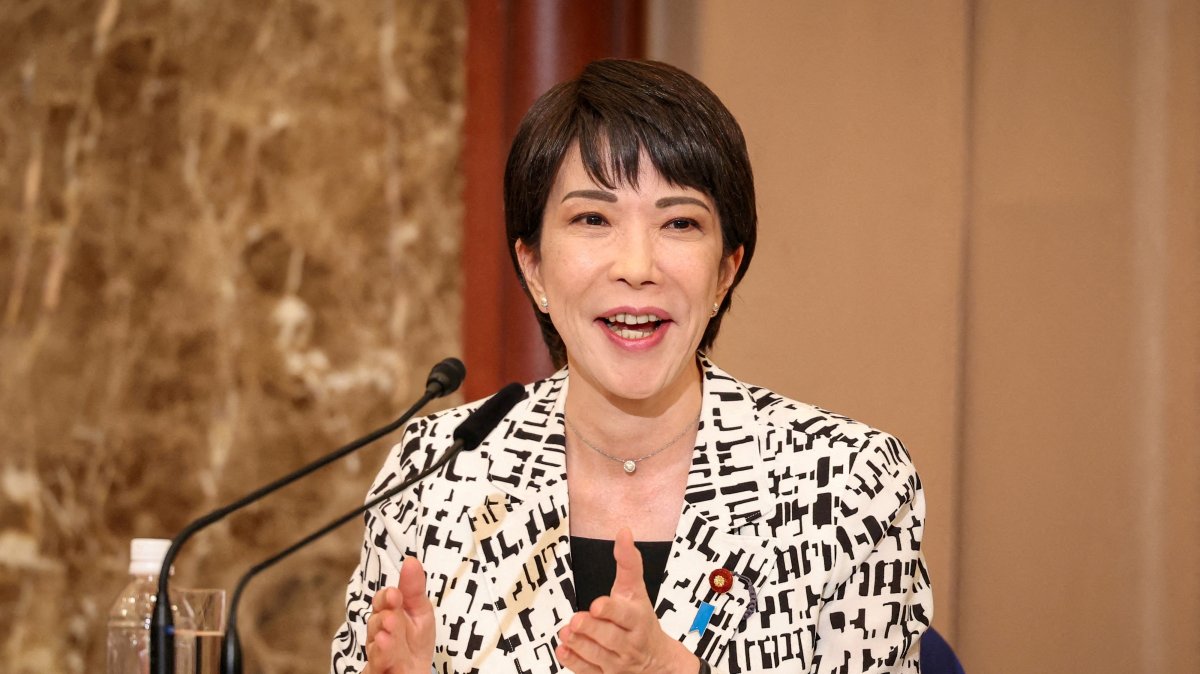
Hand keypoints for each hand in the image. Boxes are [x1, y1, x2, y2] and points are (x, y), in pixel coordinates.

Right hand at [364, 556, 435, 673]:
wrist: (414, 671)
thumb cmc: (415, 640)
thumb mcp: (420, 611)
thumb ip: (414, 589)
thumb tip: (411, 560)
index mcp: (387, 615)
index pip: (382, 603)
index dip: (386, 599)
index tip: (395, 594)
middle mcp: (378, 634)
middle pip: (376, 624)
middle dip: (383, 619)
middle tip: (392, 615)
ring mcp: (377, 654)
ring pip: (376, 646)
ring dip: (382, 639)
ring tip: (388, 632)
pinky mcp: (377, 671)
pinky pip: (376, 666)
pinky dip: (380, 657)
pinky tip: (384, 648)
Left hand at [556, 528, 699, 673]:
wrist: (657, 661)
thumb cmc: (641, 621)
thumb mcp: (637, 590)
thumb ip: (628, 562)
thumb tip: (623, 532)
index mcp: (637, 618)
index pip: (625, 615)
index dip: (611, 610)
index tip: (596, 605)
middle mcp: (629, 642)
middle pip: (610, 637)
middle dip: (591, 629)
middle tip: (575, 620)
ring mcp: (617, 662)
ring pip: (597, 656)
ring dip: (580, 645)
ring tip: (566, 633)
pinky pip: (589, 672)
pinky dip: (575, 662)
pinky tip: (563, 650)